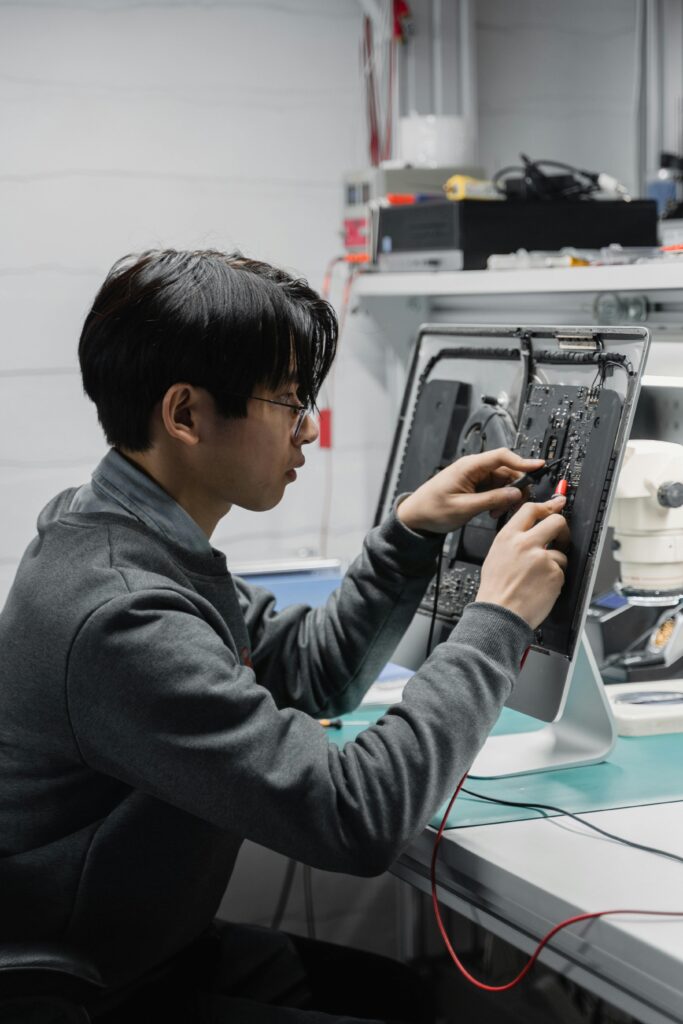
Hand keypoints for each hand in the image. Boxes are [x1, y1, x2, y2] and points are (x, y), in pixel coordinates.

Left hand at [396, 448, 545, 534]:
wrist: (415, 517)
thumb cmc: (432, 510)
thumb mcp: (464, 508)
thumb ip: (492, 500)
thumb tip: (515, 494)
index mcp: (469, 466)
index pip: (502, 456)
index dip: (523, 461)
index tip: (539, 466)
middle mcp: (473, 468)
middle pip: (506, 470)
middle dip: (516, 487)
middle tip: (518, 504)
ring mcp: (474, 477)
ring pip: (502, 482)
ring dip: (506, 497)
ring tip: (498, 513)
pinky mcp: (474, 486)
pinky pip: (495, 489)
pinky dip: (498, 500)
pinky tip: (493, 512)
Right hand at [476, 495, 570, 628]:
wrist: (500, 614)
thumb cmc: (496, 590)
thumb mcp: (496, 555)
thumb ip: (514, 539)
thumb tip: (531, 531)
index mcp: (508, 537)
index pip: (531, 509)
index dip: (547, 506)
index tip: (556, 505)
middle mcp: (526, 543)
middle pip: (556, 521)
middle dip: (562, 529)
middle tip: (561, 538)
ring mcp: (542, 558)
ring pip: (561, 552)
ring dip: (555, 563)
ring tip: (539, 577)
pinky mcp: (554, 573)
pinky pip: (561, 571)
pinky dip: (555, 579)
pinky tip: (541, 586)